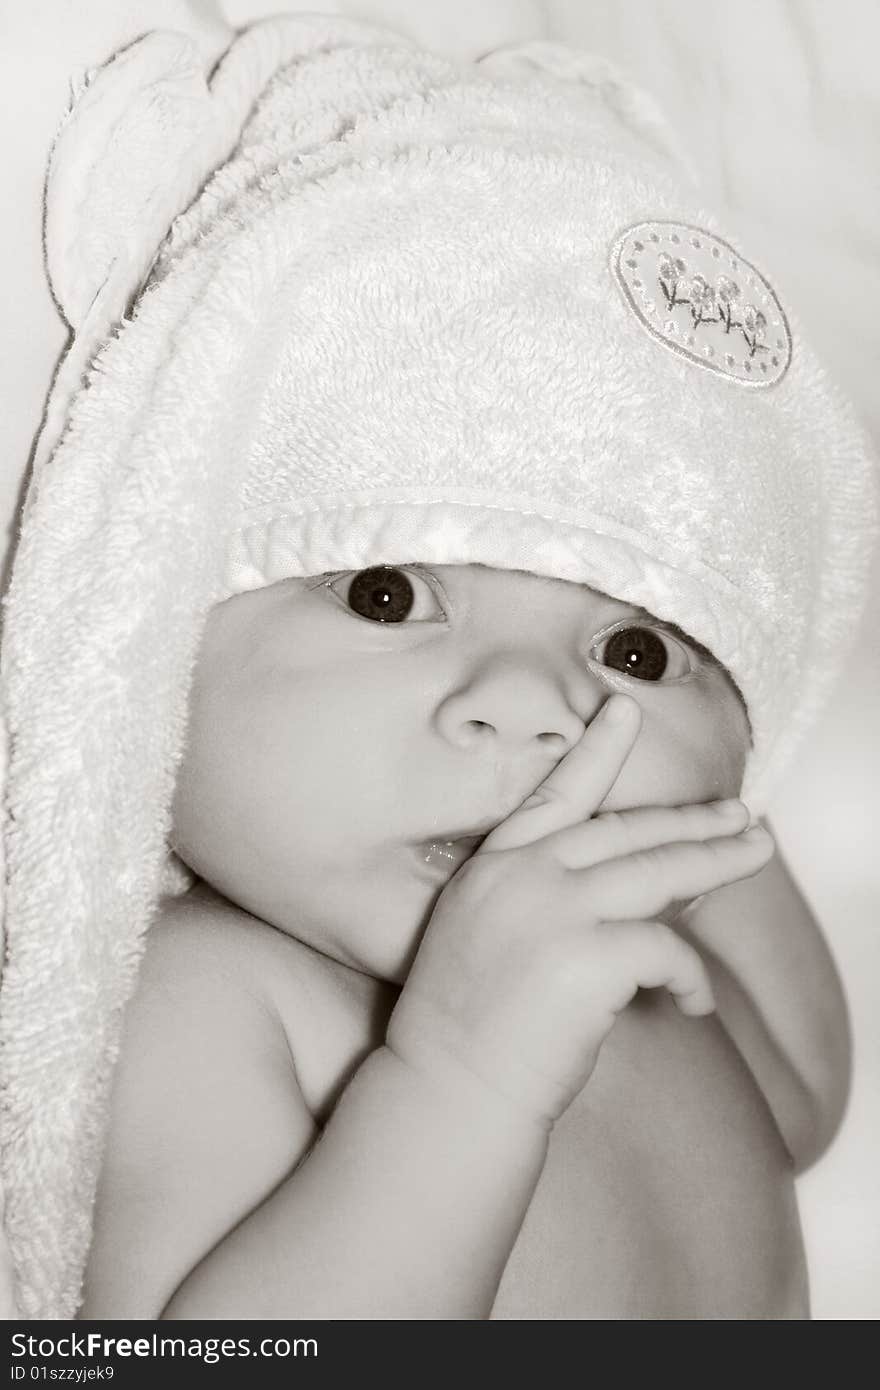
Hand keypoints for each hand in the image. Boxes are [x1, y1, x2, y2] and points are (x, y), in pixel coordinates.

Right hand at [387, 693, 772, 1125]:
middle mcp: (522, 876)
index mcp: (493, 868)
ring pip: (659, 870)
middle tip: (741, 813)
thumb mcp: (489, 940)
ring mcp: (552, 912)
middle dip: (691, 818)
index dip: (595, 750)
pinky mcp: (584, 958)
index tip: (624, 709)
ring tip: (755, 852)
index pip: (554, 794)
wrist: (444, 1091)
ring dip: (718, 861)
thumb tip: (629, 890)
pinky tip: (694, 1004)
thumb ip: (542, 901)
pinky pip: (666, 952)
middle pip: (626, 829)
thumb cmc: (467, 1030)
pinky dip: (691, 980)